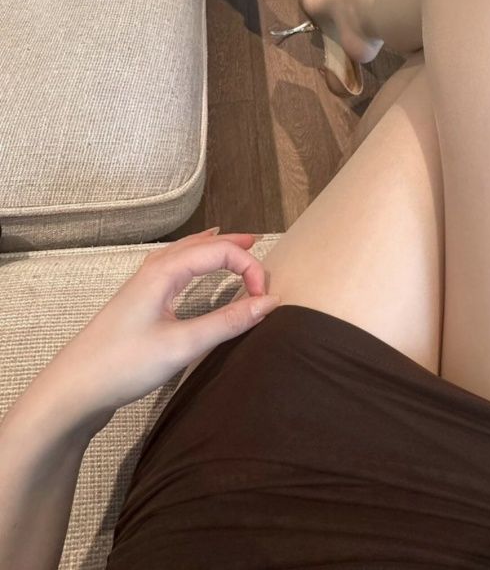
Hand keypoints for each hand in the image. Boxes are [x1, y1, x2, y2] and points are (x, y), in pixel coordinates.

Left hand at [45, 230, 278, 425]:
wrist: (74, 389)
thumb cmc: (124, 364)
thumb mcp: (183, 345)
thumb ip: (228, 322)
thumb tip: (270, 302)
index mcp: (164, 271)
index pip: (219, 251)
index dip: (249, 268)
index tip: (265, 299)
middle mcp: (154, 269)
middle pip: (201, 244)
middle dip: (233, 246)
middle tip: (260, 250)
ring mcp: (144, 285)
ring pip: (185, 253)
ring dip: (213, 249)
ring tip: (237, 245)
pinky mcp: (139, 302)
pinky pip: (174, 267)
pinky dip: (194, 260)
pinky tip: (193, 269)